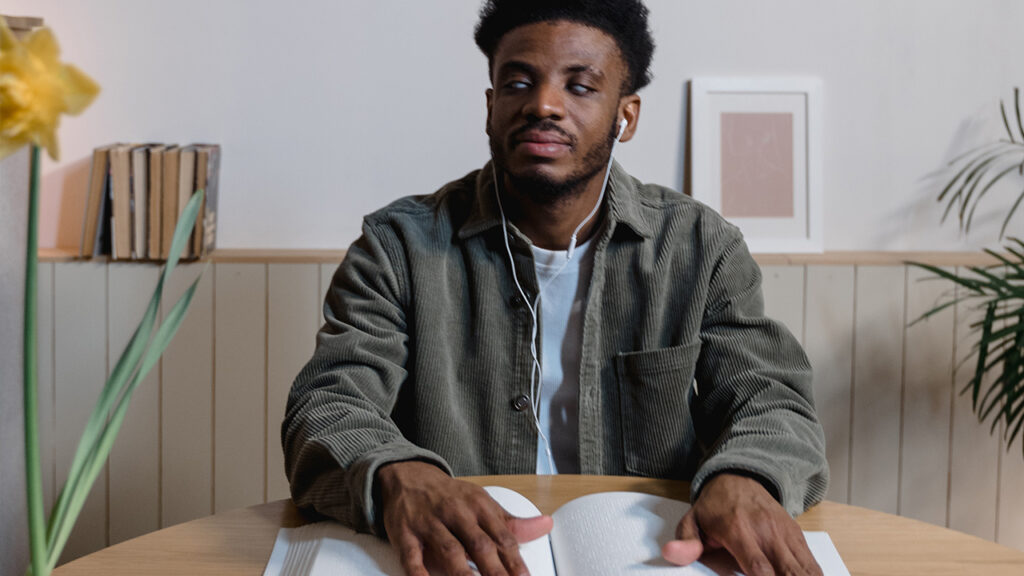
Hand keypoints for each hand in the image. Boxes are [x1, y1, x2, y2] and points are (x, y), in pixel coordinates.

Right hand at [377, 461, 552, 575]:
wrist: (409, 477)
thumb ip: (511, 524)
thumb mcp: (483, 503)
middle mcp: (456, 514)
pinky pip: (411, 556)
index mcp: (479, 507)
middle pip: (479, 545)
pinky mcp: (405, 534)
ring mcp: (429, 524)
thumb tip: (546, 526)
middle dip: (495, 571)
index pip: (502, 537)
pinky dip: (419, 573)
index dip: (515, 561)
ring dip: (463, 574)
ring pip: (449, 550)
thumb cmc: (451, 497)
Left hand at [661, 473, 821, 575]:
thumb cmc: (714, 506)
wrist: (739, 477)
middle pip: (789, 573)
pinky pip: (811, 564)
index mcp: (738, 529)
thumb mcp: (692, 520)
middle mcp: (766, 531)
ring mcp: (785, 533)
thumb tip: (672, 554)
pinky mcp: (797, 535)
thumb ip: (686, 541)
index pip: (758, 567)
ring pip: (805, 569)